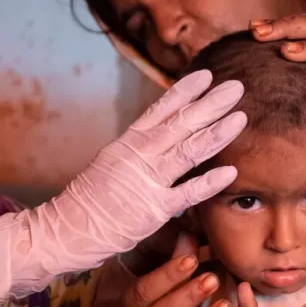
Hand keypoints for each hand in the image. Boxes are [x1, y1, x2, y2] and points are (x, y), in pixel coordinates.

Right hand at [0, 69, 245, 302]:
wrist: (65, 230)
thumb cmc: (86, 202)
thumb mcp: (108, 165)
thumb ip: (134, 152)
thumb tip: (158, 139)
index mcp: (126, 144)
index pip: (160, 111)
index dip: (185, 92)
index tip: (206, 76)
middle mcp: (137, 156)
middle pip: (180, 124)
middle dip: (210, 104)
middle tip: (236, 88)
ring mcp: (145, 181)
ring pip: (188, 151)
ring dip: (217, 133)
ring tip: (241, 117)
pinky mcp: (153, 210)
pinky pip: (187, 194)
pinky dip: (209, 182)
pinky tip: (231, 171)